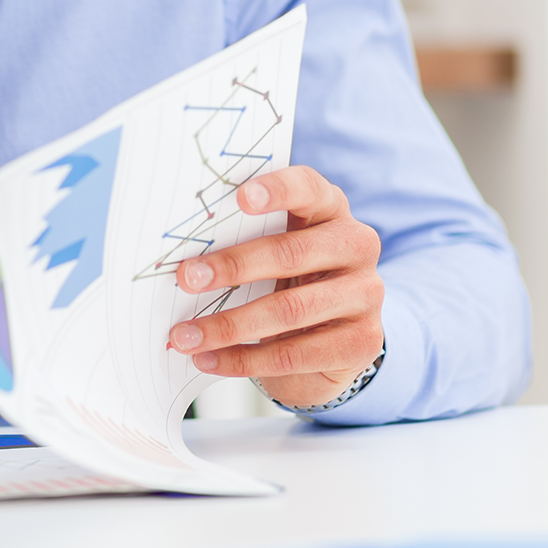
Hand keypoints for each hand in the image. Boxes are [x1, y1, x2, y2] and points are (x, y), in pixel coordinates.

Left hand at [166, 166, 383, 409]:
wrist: (331, 339)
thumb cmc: (289, 279)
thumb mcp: (277, 248)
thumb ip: (246, 236)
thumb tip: (181, 253)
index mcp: (331, 209)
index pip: (308, 188)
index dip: (277, 190)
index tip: (240, 198)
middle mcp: (356, 246)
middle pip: (291, 253)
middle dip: (232, 267)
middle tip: (185, 278)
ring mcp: (365, 295)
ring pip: (289, 311)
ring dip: (228, 326)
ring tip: (184, 335)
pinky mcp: (362, 343)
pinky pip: (294, 354)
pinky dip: (243, 359)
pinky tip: (209, 360)